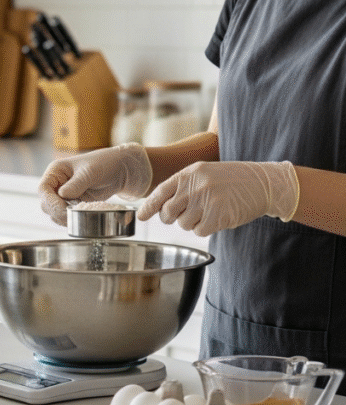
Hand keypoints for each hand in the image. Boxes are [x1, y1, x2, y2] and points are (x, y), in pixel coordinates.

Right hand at [38, 143, 152, 224]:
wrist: (120, 170)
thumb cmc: (105, 163)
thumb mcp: (90, 172)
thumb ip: (76, 184)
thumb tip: (62, 194)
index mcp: (56, 171)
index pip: (43, 189)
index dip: (49, 200)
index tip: (62, 208)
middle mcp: (56, 183)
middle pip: (46, 203)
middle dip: (56, 211)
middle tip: (71, 215)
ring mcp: (64, 195)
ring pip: (54, 212)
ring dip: (62, 217)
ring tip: (77, 216)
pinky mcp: (73, 204)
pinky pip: (65, 215)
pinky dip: (70, 219)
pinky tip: (79, 217)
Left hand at [136, 161, 299, 235]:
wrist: (263, 183)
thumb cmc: (230, 180)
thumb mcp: (204, 173)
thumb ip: (182, 186)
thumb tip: (157, 208)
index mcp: (189, 174)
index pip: (160, 192)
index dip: (149, 207)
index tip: (141, 217)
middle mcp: (195, 187)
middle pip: (168, 213)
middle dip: (172, 218)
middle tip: (186, 213)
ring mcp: (206, 201)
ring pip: (183, 224)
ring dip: (192, 223)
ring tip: (208, 211)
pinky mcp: (217, 216)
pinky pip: (199, 231)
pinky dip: (205, 228)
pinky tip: (217, 217)